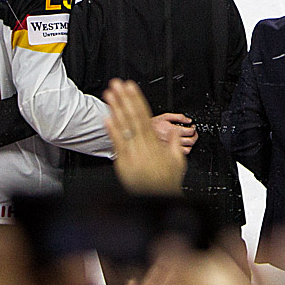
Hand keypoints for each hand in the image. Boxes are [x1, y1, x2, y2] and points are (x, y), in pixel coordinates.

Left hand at [104, 79, 185, 195]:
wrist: (158, 200)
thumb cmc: (167, 182)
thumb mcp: (178, 161)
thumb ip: (174, 144)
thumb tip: (173, 131)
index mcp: (155, 143)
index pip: (144, 115)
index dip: (136, 100)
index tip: (131, 87)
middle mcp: (143, 146)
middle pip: (132, 117)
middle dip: (124, 99)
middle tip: (117, 84)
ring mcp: (132, 154)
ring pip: (123, 127)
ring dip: (115, 109)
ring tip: (109, 95)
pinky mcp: (124, 163)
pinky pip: (117, 144)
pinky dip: (111, 130)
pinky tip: (107, 118)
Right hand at [151, 113, 196, 154]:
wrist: (142, 134)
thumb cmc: (152, 125)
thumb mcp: (165, 117)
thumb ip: (178, 117)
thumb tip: (188, 120)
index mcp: (172, 130)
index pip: (189, 131)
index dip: (194, 129)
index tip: (193, 127)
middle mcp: (172, 140)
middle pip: (190, 141)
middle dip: (194, 136)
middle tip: (193, 133)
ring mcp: (170, 148)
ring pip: (187, 149)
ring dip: (190, 144)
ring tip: (189, 139)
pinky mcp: (168, 153)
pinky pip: (181, 154)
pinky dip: (185, 150)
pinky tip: (182, 145)